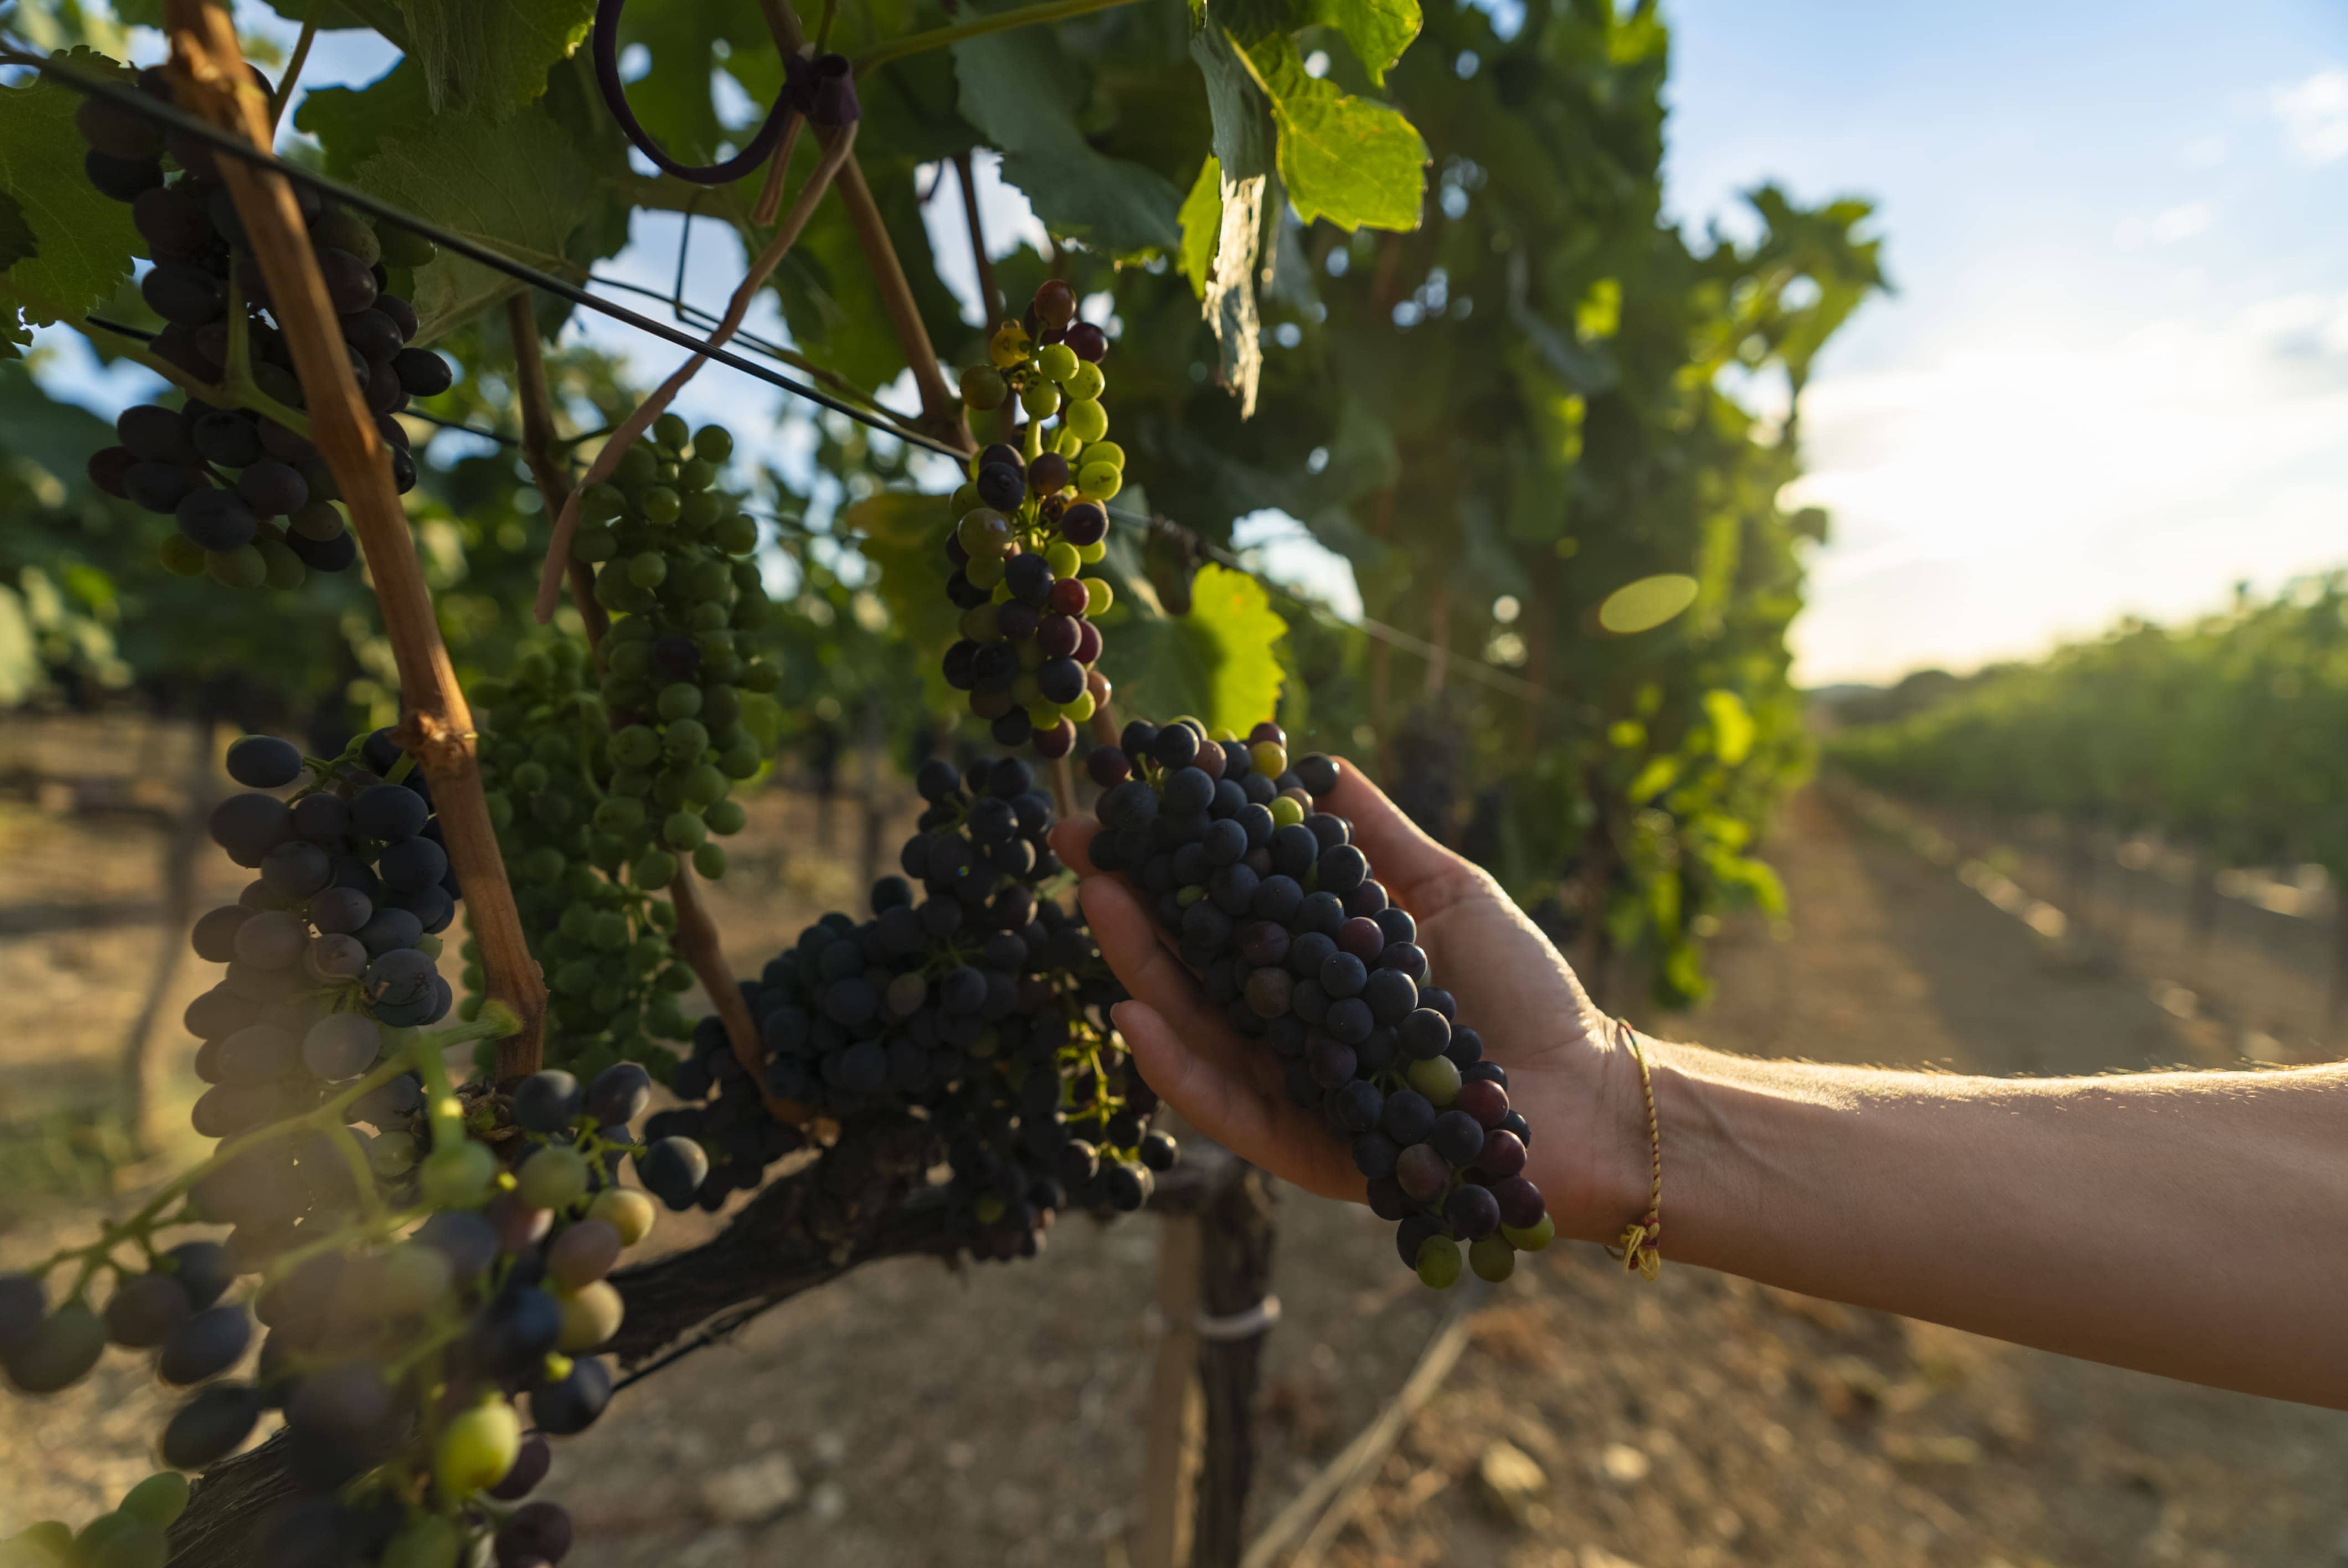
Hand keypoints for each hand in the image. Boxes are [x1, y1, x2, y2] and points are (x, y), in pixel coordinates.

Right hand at [1049, 758, 1651, 1243]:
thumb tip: (1313, 759)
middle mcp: (1289, 1031)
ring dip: (1139, 969)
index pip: (1224, 913)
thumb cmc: (1524, 992)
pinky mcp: (1306, 1150)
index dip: (1170, 863)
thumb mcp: (1443, 890)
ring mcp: (1291, 1091)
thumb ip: (1373, 837)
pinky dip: (1177, 1068)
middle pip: (1192, 968)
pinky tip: (1134, 1016)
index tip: (1124, 807)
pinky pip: (1227, 1111)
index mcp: (1312, 972)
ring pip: (1195, 1032)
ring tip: (1097, 906)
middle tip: (1081, 848)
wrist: (1586, 1093)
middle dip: (1131, 909)